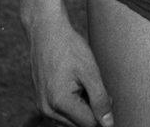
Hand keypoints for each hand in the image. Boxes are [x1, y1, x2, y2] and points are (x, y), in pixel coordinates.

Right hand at [27, 12, 113, 126]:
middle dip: (92, 109)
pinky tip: (75, 85)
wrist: (47, 32)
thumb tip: (108, 123)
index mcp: (59, 103)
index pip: (89, 123)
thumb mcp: (90, 71)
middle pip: (79, 123)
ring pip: (70, 120)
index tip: (108, 96)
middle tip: (95, 85)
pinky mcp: (41, 101)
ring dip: (82, 107)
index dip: (103, 112)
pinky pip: (61, 112)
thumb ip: (100, 99)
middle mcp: (47, 109)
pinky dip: (72, 103)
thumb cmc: (69, 47)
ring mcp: (42, 106)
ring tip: (84, 83)